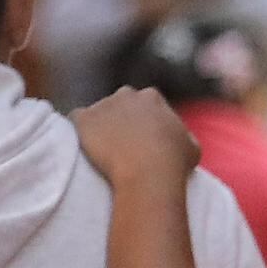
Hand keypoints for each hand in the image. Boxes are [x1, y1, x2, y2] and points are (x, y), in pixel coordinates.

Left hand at [72, 88, 200, 198]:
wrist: (147, 173)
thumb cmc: (173, 164)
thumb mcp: (192, 147)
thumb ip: (183, 135)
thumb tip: (181, 138)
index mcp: (152, 97)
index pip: (140, 104)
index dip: (137, 122)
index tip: (135, 139)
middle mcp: (126, 94)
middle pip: (117, 104)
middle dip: (116, 120)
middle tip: (116, 144)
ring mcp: (103, 105)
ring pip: (96, 113)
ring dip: (96, 127)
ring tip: (97, 150)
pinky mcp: (83, 118)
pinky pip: (75, 119)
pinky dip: (76, 130)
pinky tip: (80, 145)